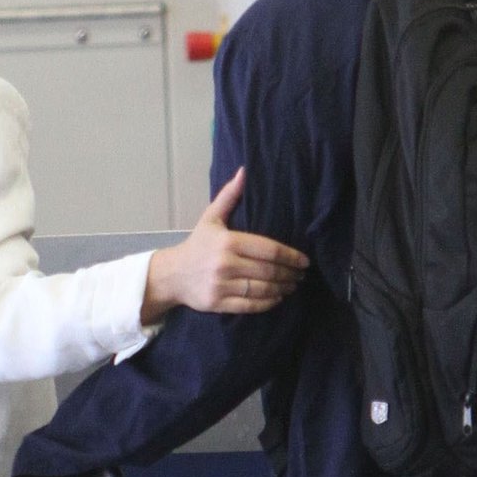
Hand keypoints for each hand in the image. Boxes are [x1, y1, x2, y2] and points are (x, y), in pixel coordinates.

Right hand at [141, 169, 308, 322]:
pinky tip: (277, 298)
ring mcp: (221, 285)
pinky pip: (250, 305)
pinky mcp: (218, 303)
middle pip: (268, 270)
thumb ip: (229, 196)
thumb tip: (244, 171)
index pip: (268, 249)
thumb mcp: (211, 218)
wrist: (172, 274)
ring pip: (262, 289)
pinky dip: (268, 303)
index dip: (290, 256)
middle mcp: (225, 264)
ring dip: (282, 289)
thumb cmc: (197, 245)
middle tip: (301, 275)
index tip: (304, 261)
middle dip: (289, 274)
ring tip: (292, 286)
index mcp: (228, 241)